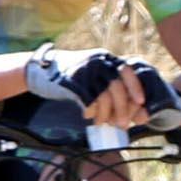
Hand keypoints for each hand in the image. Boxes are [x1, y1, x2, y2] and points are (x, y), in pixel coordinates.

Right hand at [29, 50, 149, 130]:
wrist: (39, 70)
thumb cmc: (71, 75)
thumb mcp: (92, 69)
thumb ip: (109, 80)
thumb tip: (131, 104)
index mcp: (105, 57)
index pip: (127, 71)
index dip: (136, 87)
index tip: (140, 102)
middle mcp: (96, 62)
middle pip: (117, 87)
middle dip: (122, 108)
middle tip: (122, 123)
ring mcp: (83, 71)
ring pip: (103, 97)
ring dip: (106, 114)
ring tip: (102, 123)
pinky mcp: (71, 82)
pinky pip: (88, 101)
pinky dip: (91, 112)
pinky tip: (88, 116)